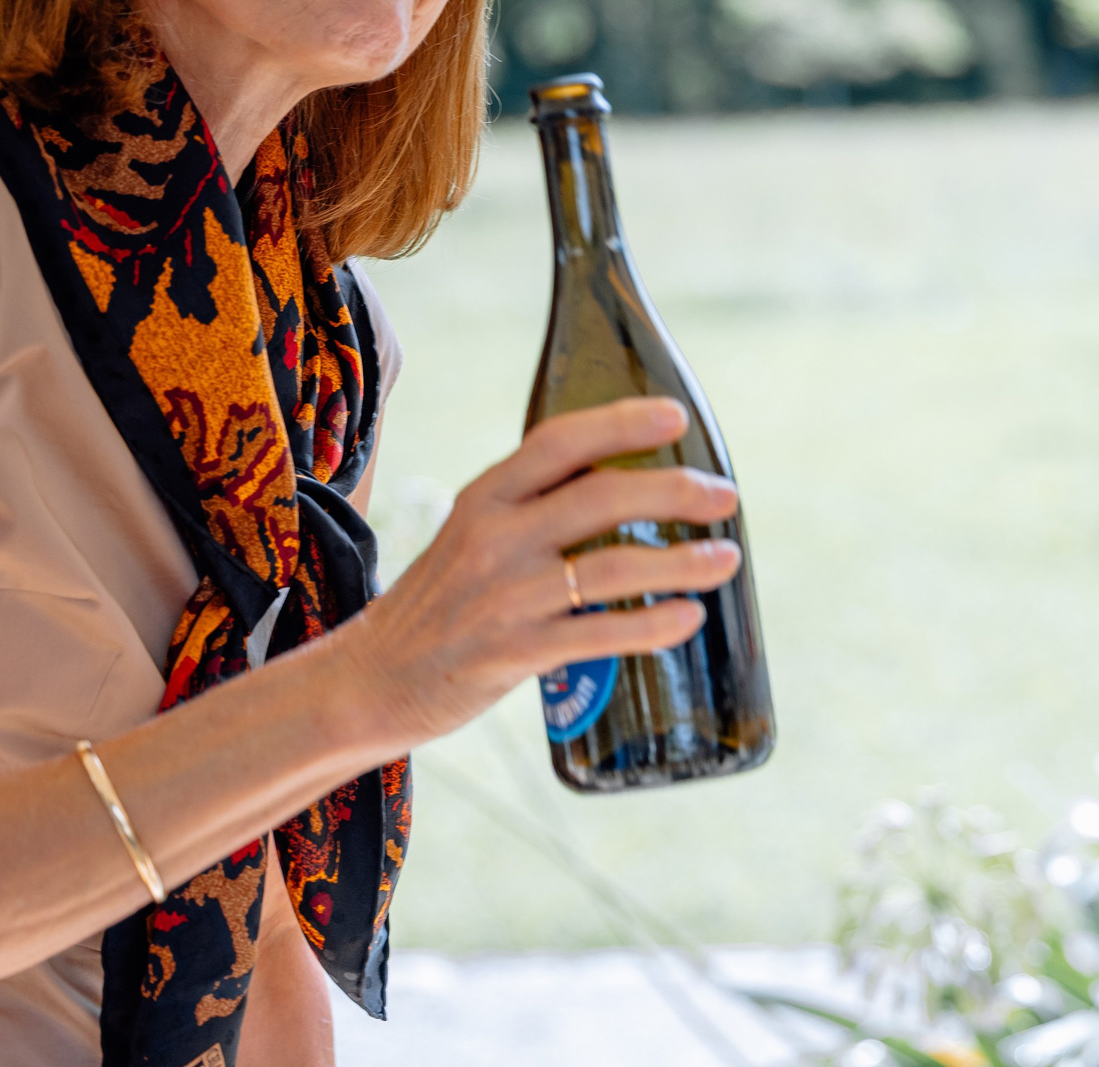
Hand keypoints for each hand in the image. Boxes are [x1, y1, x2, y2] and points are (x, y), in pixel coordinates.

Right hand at [330, 398, 743, 749]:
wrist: (370, 680)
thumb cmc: (439, 603)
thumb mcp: (471, 533)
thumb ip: (532, 507)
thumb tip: (626, 486)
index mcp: (485, 496)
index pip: (560, 441)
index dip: (623, 423)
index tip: (677, 418)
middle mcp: (494, 537)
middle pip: (601, 497)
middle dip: (674, 491)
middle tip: (725, 496)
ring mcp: (505, 597)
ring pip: (613, 568)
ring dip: (683, 562)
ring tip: (727, 559)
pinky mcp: (514, 654)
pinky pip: (600, 634)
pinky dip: (654, 625)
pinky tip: (689, 618)